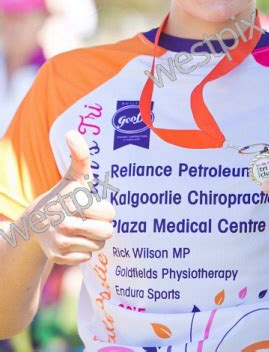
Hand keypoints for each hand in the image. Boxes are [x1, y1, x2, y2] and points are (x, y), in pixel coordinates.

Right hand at [23, 130, 114, 264]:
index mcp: (73, 199)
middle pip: (106, 233)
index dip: (104, 209)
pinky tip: (72, 240)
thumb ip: (80, 155)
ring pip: (97, 247)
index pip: (109, 213)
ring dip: (93, 239)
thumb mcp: (75, 175)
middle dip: (102, 226)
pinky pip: (86, 258)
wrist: (37, 221)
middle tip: (90, 219)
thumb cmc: (65, 194)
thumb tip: (71, 132)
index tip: (92, 204)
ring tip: (80, 227)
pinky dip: (82, 251)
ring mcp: (59, 240)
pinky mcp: (56, 256)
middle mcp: (64, 221)